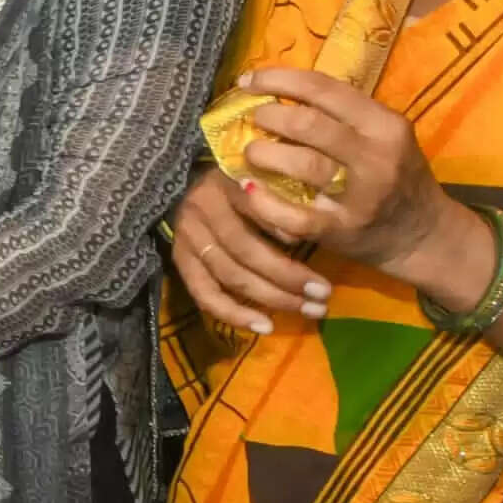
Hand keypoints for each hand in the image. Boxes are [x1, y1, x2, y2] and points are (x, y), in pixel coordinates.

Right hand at [165, 168, 326, 336]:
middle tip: (323, 294)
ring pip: (231, 276)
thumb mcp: (261, 176)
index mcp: (226, 183)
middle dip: (288, 276)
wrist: (183, 185)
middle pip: (245, 250)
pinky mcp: (180, 261)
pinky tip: (265, 326)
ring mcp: (188, 238)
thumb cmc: (238, 182)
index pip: (256, 209)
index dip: (284, 230)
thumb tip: (302, 233)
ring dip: (272, 298)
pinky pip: (205, 295)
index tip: (318, 244)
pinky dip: (235, 314)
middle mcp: (202, 211)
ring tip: (307, 310)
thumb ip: (278, 196)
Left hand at [224, 68, 449, 277]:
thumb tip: (279, 92)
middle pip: (309, 124)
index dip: (278, 79)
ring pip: (303, 165)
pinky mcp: (344, 230)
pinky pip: (296, 216)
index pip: (324, 88)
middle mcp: (376, 156)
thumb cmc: (398, 176)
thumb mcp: (384, 135)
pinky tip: (250, 191)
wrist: (425, 235)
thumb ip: (343, 115)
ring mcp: (361, 196)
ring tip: (251, 153)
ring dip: (265, 155)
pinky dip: (266, 204)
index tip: (248, 82)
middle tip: (254, 120)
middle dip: (270, 117)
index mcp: (384, 124)